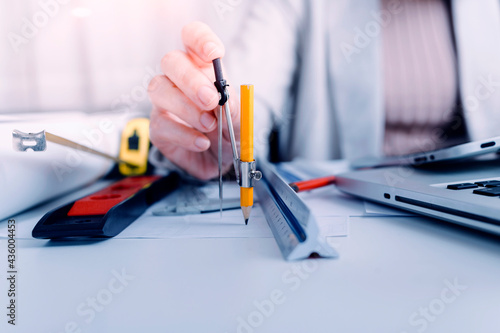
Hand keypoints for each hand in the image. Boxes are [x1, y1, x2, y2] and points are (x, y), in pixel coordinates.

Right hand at [148, 21, 239, 179]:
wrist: (221, 162)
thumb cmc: (229, 132)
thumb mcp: (240, 120)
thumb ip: (234, 108)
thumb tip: (223, 98)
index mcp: (202, 67)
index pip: (192, 37)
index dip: (200, 39)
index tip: (214, 54)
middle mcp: (179, 80)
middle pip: (171, 61)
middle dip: (190, 80)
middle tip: (211, 100)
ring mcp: (165, 103)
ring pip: (159, 89)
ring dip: (186, 108)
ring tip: (210, 125)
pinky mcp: (159, 127)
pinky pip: (161, 123)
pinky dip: (184, 135)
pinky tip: (202, 142)